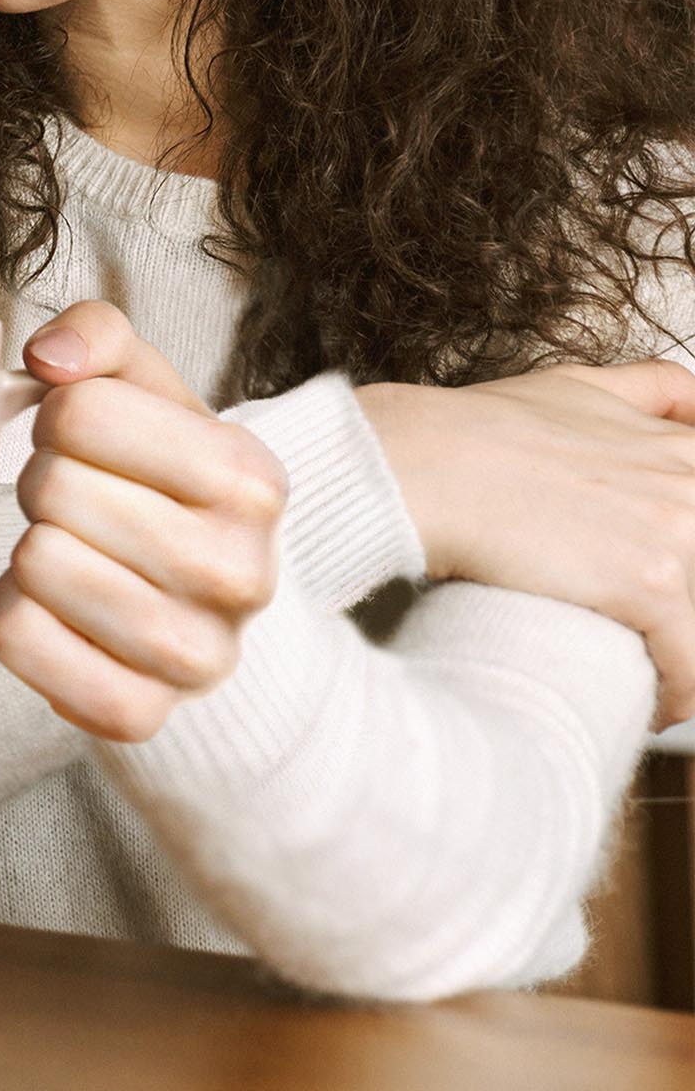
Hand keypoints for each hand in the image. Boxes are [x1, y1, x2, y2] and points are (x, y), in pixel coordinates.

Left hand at [0, 302, 286, 741]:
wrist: (202, 596)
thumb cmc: (157, 474)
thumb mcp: (146, 388)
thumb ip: (99, 334)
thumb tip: (48, 358)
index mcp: (250, 477)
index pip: (78, 412)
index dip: (57, 416)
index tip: (80, 438)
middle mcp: (241, 572)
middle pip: (51, 489)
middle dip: (41, 481)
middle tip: (69, 498)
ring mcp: (197, 656)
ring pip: (35, 565)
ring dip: (25, 547)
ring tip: (64, 547)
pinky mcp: (140, 714)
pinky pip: (17, 641)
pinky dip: (8, 616)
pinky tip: (45, 606)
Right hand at [358, 361, 694, 727]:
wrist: (423, 463)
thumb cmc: (476, 429)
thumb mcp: (572, 387)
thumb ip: (646, 389)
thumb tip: (691, 397)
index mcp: (682, 447)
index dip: (685, 559)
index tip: (664, 586)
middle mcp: (692, 484)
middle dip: (684, 609)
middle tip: (647, 630)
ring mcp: (679, 533)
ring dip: (684, 659)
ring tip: (649, 677)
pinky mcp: (653, 583)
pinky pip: (693, 667)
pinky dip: (677, 696)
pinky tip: (649, 702)